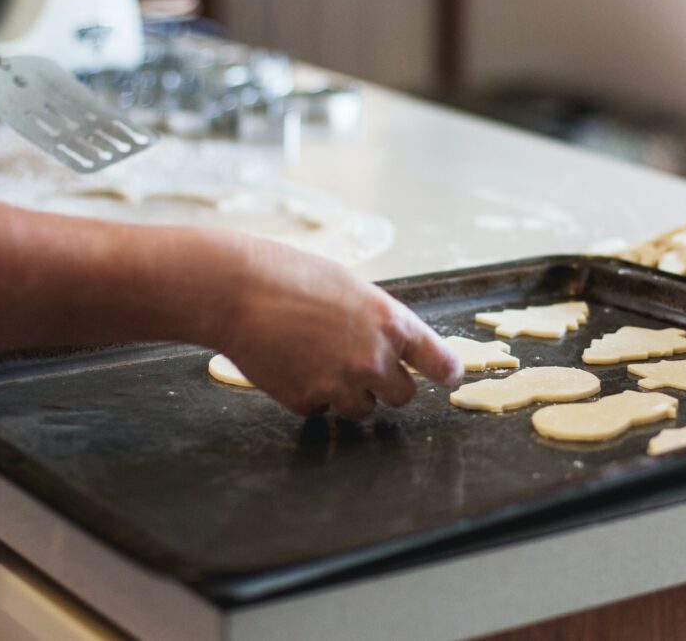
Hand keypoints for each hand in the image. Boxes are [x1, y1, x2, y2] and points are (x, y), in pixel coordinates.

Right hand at [211, 236, 462, 417]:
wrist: (237, 290)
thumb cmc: (290, 275)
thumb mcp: (350, 287)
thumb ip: (376, 320)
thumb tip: (389, 344)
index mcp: (392, 323)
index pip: (440, 362)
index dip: (446, 371)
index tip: (449, 376)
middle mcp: (375, 359)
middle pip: (403, 396)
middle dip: (386, 385)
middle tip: (360, 365)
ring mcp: (342, 385)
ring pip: (363, 409)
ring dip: (348, 393)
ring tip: (318, 360)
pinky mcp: (308, 401)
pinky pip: (321, 409)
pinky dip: (311, 395)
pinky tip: (291, 365)